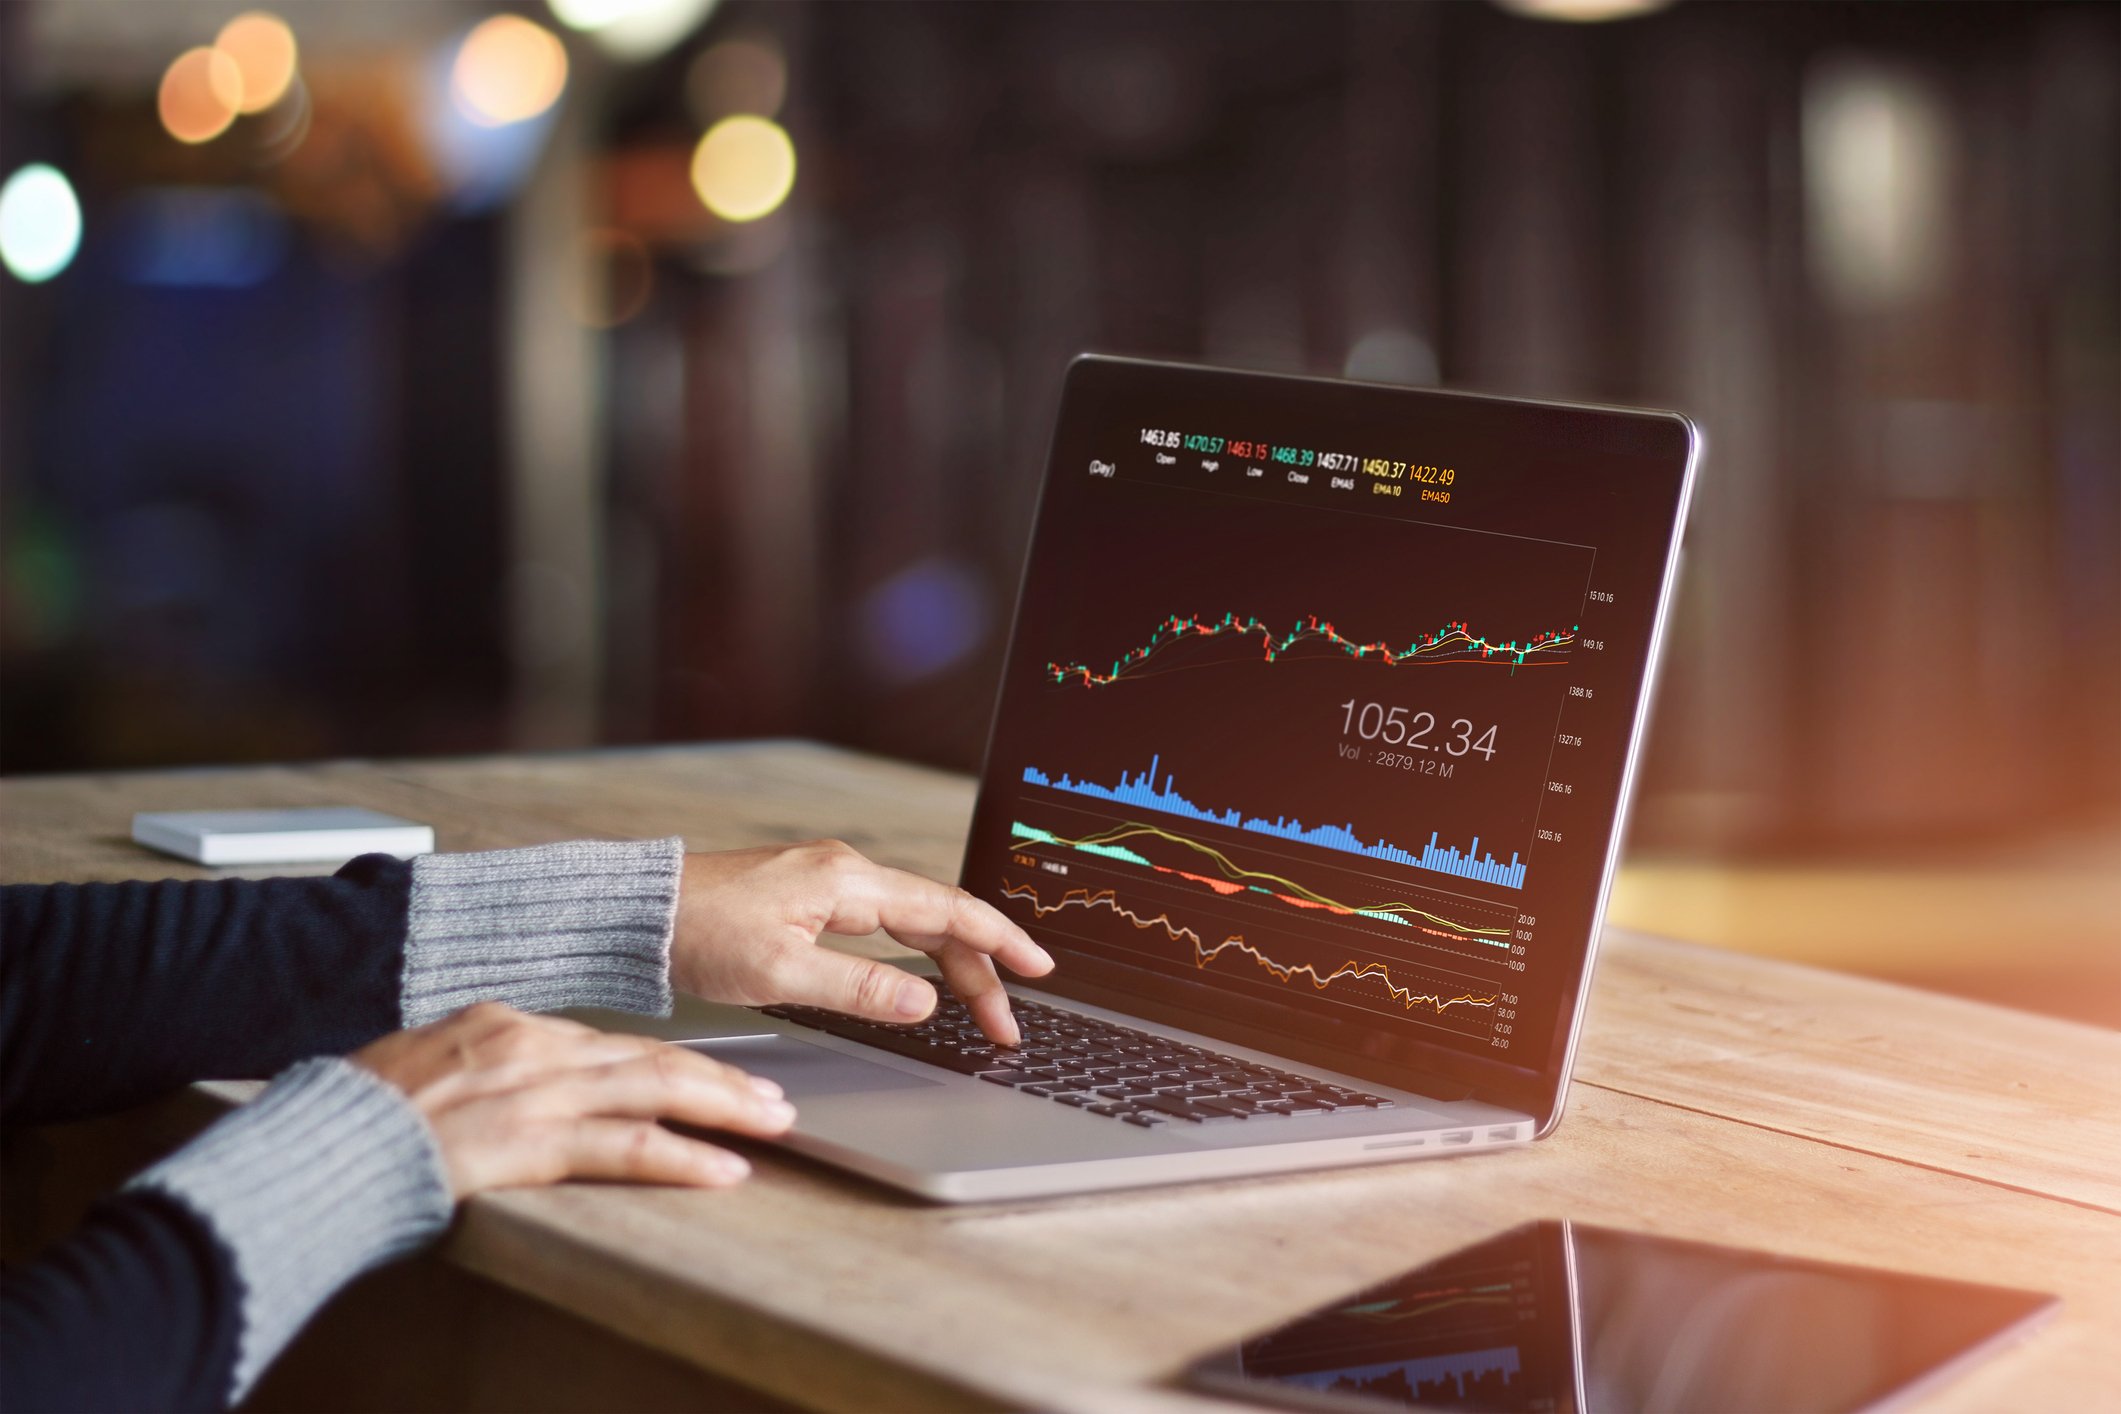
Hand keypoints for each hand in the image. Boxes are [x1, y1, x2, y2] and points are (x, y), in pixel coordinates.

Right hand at [352, 1002, 793, 1198]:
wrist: (319, 1139)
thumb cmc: (356, 1112)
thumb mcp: (427, 1063)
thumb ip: (484, 1066)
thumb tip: (516, 1082)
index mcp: (503, 1020)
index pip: (608, 1042)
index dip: (666, 1061)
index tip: (706, 1076)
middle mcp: (531, 1046)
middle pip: (649, 1057)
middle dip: (720, 1078)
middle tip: (772, 1096)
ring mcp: (535, 1090)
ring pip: (656, 1090)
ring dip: (724, 1107)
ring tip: (771, 1122)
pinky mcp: (530, 1139)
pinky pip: (626, 1147)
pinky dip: (683, 1156)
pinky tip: (723, 1169)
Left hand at [671, 840, 1053, 1044]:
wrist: (636, 913)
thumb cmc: (696, 934)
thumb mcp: (781, 974)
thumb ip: (860, 989)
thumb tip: (925, 1002)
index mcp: (848, 882)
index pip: (947, 910)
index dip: (999, 941)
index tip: (1039, 969)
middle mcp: (846, 872)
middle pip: (938, 918)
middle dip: (980, 970)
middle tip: (1006, 1024)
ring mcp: (827, 882)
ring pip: (913, 921)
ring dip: (950, 963)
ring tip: (979, 1007)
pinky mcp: (808, 897)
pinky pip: (884, 922)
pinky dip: (917, 951)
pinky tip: (923, 976)